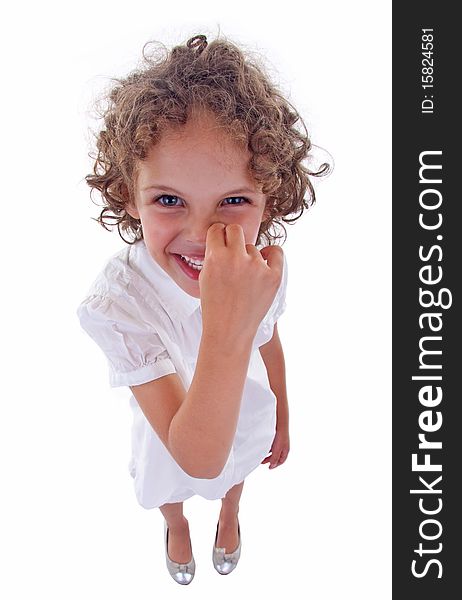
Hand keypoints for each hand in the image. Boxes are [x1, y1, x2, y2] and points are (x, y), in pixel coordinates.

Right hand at [199, 223, 282, 341]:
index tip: (220, 242)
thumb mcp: (205, 277)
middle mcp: (236, 258)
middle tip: (233, 252)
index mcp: (215, 257)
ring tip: (244, 279)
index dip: (218, 236)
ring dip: (249, 258)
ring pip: (253, 248)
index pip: (217, 229)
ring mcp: (257, 267)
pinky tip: (264, 262)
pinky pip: (276, 252)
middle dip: (232, 238)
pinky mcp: (273, 276)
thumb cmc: (215, 306)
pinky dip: (271, 255)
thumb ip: (214, 255)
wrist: (229, 331)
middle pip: (236, 230)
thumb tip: (224, 239)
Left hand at [261, 426, 289, 468]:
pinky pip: (271, 445)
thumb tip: (272, 466)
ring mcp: (280, 442)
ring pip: (273, 451)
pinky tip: (262, 447)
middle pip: (276, 456)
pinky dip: (267, 448)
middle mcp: (283, 447)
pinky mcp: (276, 438)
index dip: (275, 465)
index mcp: (285, 451)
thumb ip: (275, 458)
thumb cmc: (280, 436)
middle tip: (262, 462)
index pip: (281, 461)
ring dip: (268, 454)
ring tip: (261, 455)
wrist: (279, 424)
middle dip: (270, 460)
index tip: (269, 468)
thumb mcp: (277, 450)